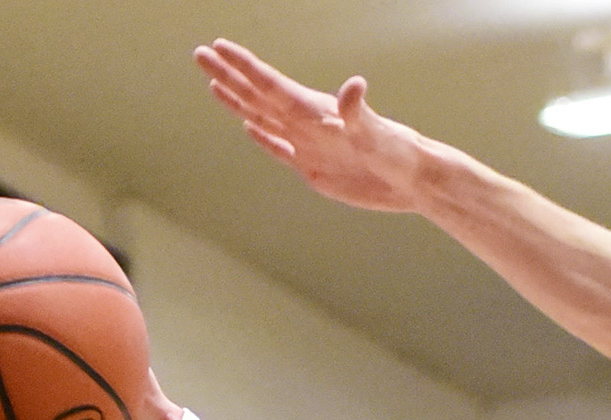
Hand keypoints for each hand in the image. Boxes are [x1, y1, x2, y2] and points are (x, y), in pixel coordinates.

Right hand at [196, 43, 423, 212]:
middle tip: (199, 54)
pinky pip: (278, 148)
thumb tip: (355, 86)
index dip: (243, 66)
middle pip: (258, 95)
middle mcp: (307, 123)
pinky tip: (247, 127)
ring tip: (214, 83)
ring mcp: (308, 144)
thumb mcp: (376, 133)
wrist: (411, 181)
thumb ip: (359, 112)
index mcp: (315, 111)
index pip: (270, 84)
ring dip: (238, 101)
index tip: (218, 46)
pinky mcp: (314, 167)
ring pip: (263, 118)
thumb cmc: (397, 153)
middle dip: (228, 75)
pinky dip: (260, 137)